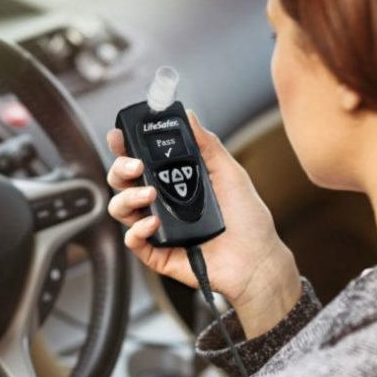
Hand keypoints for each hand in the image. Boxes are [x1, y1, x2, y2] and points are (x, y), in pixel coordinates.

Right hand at [106, 110, 301, 337]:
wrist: (257, 260)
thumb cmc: (247, 220)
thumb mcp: (229, 173)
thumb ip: (207, 144)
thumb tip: (189, 115)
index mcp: (173, 180)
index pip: (138, 159)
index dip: (123, 146)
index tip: (119, 136)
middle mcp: (160, 202)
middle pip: (121, 181)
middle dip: (120, 168)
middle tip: (136, 165)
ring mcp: (155, 227)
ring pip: (119, 208)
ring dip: (127, 197)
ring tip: (149, 196)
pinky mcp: (156, 252)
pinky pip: (132, 240)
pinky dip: (136, 230)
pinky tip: (153, 224)